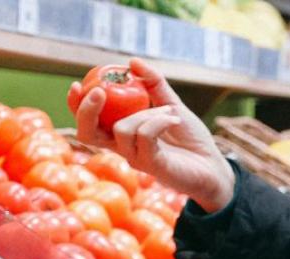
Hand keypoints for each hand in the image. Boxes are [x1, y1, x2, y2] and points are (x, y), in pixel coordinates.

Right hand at [68, 58, 234, 212]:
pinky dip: (158, 120)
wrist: (214, 166)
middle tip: (99, 91)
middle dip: (87, 110)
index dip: (76, 106)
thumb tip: (131, 61)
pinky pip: (145, 136)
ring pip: (122, 129)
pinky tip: (173, 119)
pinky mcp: (152, 166)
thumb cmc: (190, 139)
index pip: (88, 122)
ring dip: (146, 112)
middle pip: (87, 134)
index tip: (76, 84)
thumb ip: (153, 84)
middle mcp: (123, 148)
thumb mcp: (171, 104)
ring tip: (169, 113)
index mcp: (122, 133)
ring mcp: (136, 159)